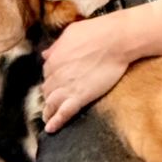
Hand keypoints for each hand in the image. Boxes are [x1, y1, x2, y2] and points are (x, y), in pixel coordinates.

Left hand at [41, 17, 130, 131]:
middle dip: (49, 96)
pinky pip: (64, 113)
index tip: (55, 84)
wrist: (116, 40)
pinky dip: (56, 122)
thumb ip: (56, 46)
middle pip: (48, 89)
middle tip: (52, 102)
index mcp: (53, 59)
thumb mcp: (71, 33)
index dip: (51, 80)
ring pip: (52, 103)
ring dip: (48, 111)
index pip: (47, 74)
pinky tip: (50, 129)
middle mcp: (56, 74)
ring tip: (47, 119)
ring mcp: (67, 87)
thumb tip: (45, 54)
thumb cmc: (97, 32)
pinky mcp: (80, 96)